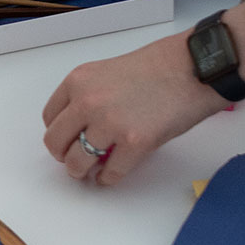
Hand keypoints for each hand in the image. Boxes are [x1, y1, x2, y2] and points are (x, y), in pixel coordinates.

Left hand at [42, 33, 229, 184]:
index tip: (65, 139)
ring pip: (77, 162)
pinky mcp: (135, 143)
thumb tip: (81, 127)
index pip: (50, 117)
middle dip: (62, 155)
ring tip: (88, 173)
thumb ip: (89, 96)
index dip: (58, 132)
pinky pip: (110, 172)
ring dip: (80, 171)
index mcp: (78, 81)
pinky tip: (109, 176)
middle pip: (55, 141)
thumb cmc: (160, 66)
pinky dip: (108, 178)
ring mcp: (109, 123)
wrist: (195, 67)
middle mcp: (87, 102)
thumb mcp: (108, 72)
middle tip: (71, 160)